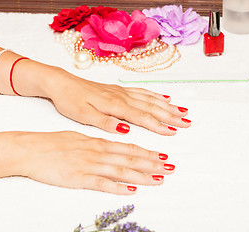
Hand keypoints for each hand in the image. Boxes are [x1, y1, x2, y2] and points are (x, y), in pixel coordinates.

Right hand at [14, 131, 173, 194]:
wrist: (31, 149)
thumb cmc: (52, 142)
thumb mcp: (78, 136)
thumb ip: (96, 142)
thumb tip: (111, 144)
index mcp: (97, 142)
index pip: (128, 148)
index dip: (147, 153)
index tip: (163, 156)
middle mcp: (98, 152)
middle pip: (130, 159)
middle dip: (153, 164)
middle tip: (170, 168)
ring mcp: (89, 166)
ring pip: (121, 171)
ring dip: (142, 175)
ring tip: (159, 179)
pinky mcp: (79, 179)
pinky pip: (102, 184)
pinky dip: (118, 187)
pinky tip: (131, 190)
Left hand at [42, 68, 190, 134]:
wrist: (61, 83)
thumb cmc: (70, 100)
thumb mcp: (83, 115)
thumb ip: (105, 122)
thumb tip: (125, 129)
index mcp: (114, 105)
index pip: (141, 117)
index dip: (159, 125)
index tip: (174, 131)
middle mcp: (121, 97)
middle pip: (151, 107)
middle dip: (170, 115)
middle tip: (187, 122)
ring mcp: (121, 91)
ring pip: (149, 98)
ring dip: (167, 106)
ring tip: (182, 111)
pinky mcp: (118, 89)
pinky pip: (141, 91)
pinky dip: (155, 95)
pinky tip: (164, 97)